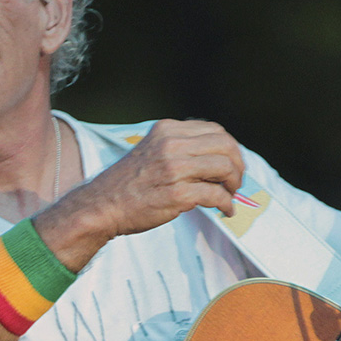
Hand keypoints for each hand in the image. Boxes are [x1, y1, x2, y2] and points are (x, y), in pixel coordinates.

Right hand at [80, 119, 244, 237]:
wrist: (103, 206)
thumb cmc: (130, 182)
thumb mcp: (153, 149)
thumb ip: (181, 146)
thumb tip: (219, 155)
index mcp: (167, 130)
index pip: (215, 130)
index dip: (230, 148)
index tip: (232, 163)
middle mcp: (171, 144)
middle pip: (225, 146)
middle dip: (238, 165)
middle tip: (236, 181)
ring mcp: (175, 169)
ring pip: (225, 167)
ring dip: (234, 184)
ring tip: (231, 196)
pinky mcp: (178, 194)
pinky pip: (217, 195)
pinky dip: (227, 204)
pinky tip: (226, 210)